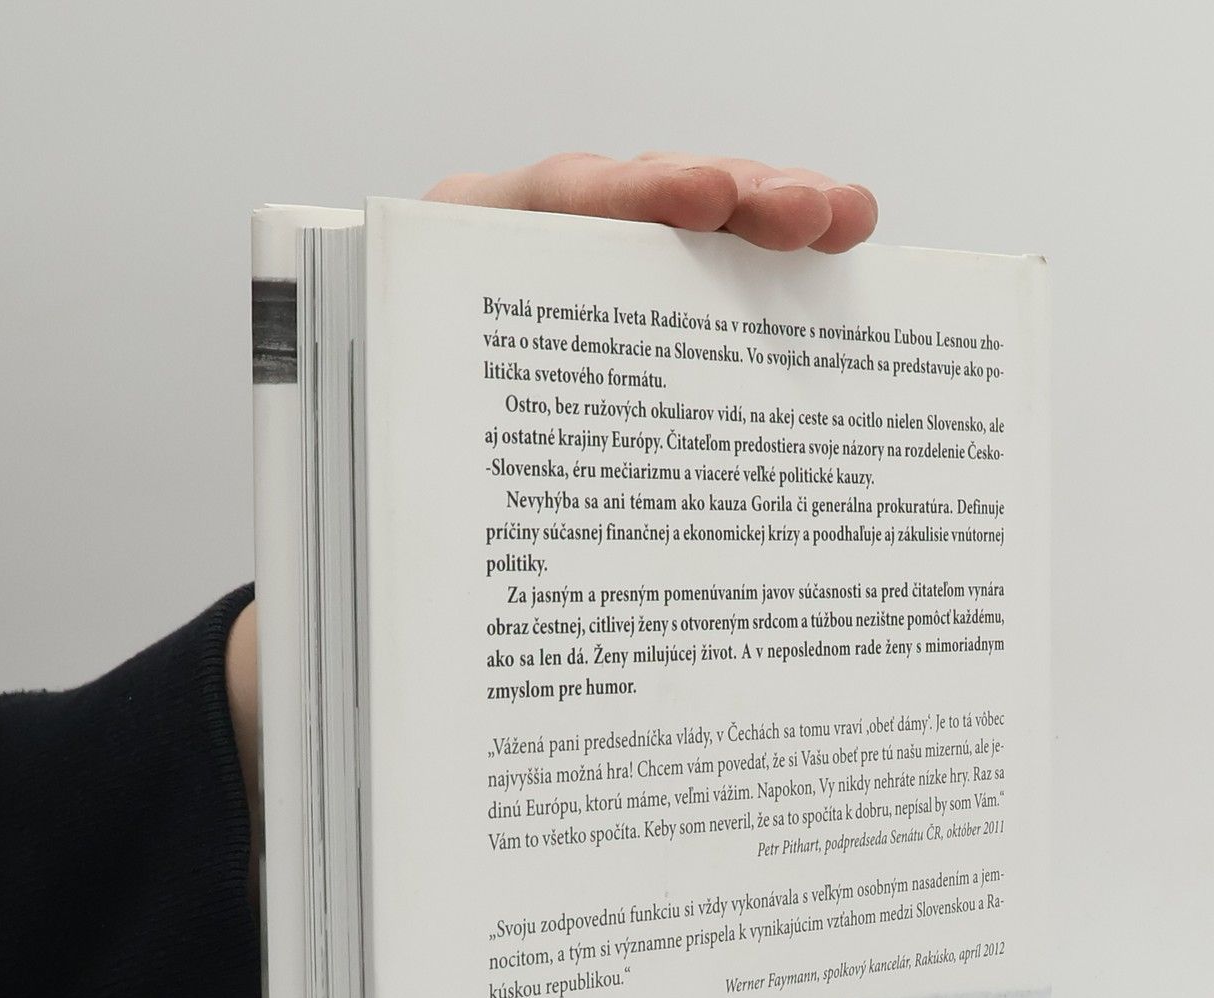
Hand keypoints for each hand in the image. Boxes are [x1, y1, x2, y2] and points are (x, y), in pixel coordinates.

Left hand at [231, 153, 878, 883]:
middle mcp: (508, 276)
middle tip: (793, 211)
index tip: (690, 202)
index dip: (612, 198)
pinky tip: (839, 256)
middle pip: (623, 202)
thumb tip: (450, 585)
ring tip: (838, 220)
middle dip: (720, 195)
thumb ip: (416, 512)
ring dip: (766, 223)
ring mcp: (576, 299)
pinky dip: (769, 278)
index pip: (526, 211)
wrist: (375, 572)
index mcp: (432, 292)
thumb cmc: (374, 548)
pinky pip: (701, 289)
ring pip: (677, 236)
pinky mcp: (626, 338)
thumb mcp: (385, 524)